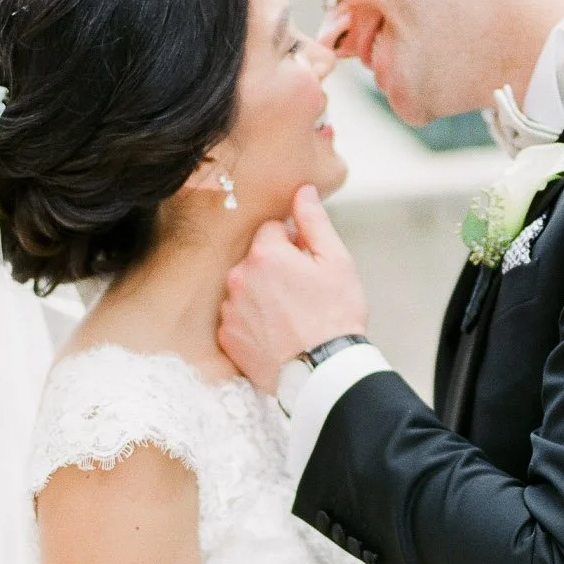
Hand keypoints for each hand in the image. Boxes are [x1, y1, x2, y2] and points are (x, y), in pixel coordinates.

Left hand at [219, 185, 368, 392]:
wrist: (323, 373)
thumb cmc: (336, 316)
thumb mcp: (337, 261)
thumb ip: (314, 221)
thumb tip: (302, 190)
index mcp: (265, 254)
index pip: (272, 231)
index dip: (294, 246)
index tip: (308, 267)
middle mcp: (239, 277)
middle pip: (255, 260)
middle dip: (275, 270)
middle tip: (302, 296)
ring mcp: (229, 310)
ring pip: (244, 289)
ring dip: (261, 296)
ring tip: (289, 318)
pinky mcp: (226, 338)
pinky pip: (236, 319)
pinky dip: (252, 323)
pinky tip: (275, 335)